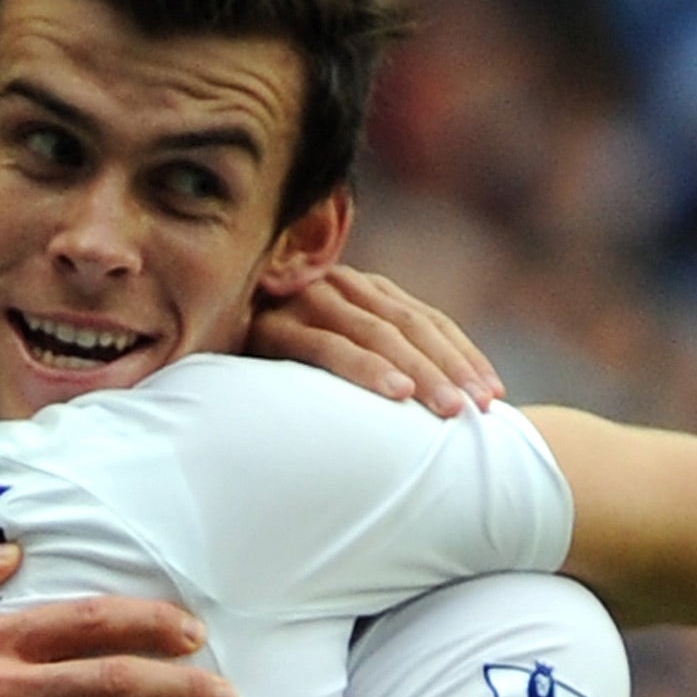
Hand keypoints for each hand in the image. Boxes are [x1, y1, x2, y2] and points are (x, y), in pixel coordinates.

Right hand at [249, 266, 502, 416]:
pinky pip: (329, 348)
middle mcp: (341, 286)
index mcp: (363, 291)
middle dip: (451, 369)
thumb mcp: (337, 355)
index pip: (428, 320)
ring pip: (378, 335)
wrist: (201, 345)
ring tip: (447, 410)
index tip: (495, 395)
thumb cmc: (276, 367)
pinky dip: (365, 370)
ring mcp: (306, 301)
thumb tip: (435, 399)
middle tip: (482, 409)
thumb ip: (377, 359)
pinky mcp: (274, 327)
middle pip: (411, 327)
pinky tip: (395, 396)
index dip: (465, 355)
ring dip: (419, 373)